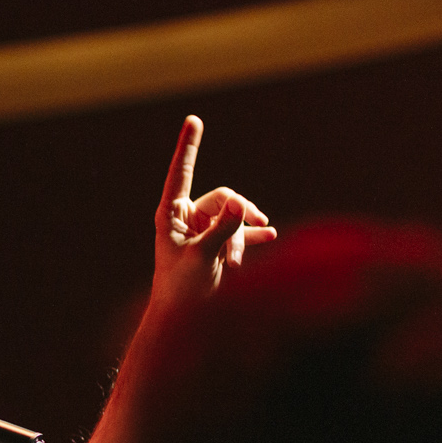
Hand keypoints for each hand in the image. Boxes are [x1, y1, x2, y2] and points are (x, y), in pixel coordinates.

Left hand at [153, 115, 274, 301]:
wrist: (183, 322)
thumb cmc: (182, 291)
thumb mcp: (201, 258)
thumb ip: (222, 230)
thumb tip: (239, 204)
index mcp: (171, 215)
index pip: (181, 173)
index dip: (188, 147)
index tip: (194, 119)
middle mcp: (187, 218)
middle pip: (224, 198)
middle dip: (237, 221)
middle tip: (236, 256)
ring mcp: (204, 231)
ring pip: (236, 217)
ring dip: (243, 238)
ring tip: (237, 266)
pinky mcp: (218, 245)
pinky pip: (242, 231)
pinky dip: (254, 235)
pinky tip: (270, 235)